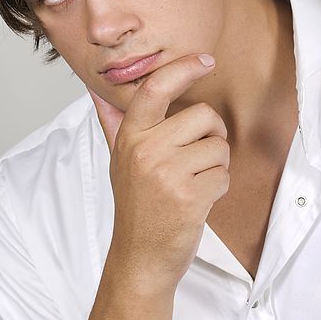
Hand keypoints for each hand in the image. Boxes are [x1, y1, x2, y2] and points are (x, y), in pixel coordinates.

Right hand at [88, 54, 229, 290]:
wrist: (140, 258)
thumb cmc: (135, 205)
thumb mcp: (118, 160)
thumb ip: (112, 123)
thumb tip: (96, 91)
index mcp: (130, 137)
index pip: (155, 89)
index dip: (182, 69)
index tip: (204, 61)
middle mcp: (146, 151)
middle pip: (204, 116)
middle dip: (212, 134)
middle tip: (196, 156)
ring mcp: (167, 174)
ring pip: (219, 146)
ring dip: (215, 165)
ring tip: (192, 181)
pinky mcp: (189, 197)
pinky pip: (224, 174)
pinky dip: (218, 187)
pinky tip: (198, 199)